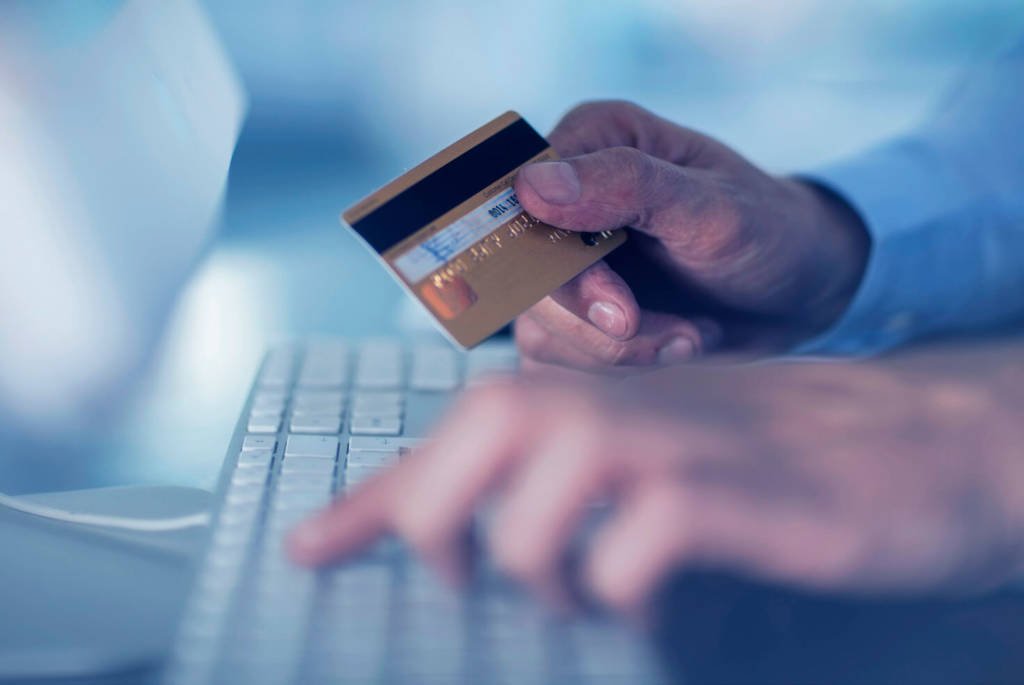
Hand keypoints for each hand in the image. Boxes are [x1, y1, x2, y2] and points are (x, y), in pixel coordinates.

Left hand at [288, 342, 1023, 618]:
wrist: (915, 437)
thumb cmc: (774, 453)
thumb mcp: (658, 453)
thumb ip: (575, 481)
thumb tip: (496, 537)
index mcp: (590, 396)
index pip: (451, 440)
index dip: (367, 501)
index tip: (306, 550)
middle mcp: (614, 404)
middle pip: (472, 437)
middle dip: (435, 520)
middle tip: (466, 580)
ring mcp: (672, 444)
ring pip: (537, 494)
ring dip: (533, 565)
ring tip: (569, 595)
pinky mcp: (731, 494)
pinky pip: (632, 543)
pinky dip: (616, 588)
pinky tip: (639, 600)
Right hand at [512, 100, 868, 371]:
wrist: (799, 294)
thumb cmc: (767, 232)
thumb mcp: (712, 207)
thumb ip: (625, 185)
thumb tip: (531, 186)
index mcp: (592, 140)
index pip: (520, 202)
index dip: (550, 264)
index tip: (618, 308)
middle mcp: (565, 196)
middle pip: (522, 275)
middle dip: (594, 321)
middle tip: (672, 335)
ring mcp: (562, 260)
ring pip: (537, 326)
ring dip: (614, 351)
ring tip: (688, 337)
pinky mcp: (571, 313)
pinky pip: (555, 357)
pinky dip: (614, 368)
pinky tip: (672, 345)